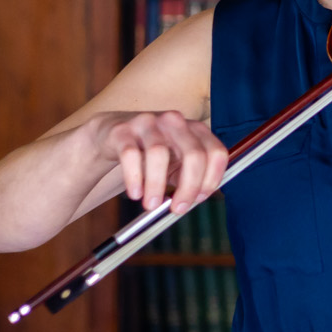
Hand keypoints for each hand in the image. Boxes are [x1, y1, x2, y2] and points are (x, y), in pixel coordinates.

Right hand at [94, 110, 227, 213]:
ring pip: (159, 153)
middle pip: (194, 154)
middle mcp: (176, 122)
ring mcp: (149, 123)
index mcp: (196, 130)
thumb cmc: (153, 153)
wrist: (115, 135)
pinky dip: (134, 178)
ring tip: (151, 205)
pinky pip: (130, 154)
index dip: (211, 179)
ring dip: (157, 185)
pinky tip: (135, 194)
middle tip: (178, 209)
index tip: (199, 199)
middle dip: (189, 186)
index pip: (216, 152)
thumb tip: (192, 201)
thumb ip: (189, 178)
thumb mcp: (178, 163)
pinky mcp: (123, 130)